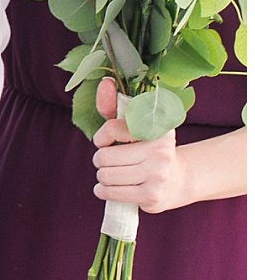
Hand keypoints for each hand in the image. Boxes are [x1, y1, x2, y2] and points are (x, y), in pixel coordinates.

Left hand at [91, 77, 197, 212]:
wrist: (179, 180)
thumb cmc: (147, 150)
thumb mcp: (134, 126)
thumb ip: (114, 106)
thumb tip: (105, 83)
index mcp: (157, 129)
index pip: (112, 129)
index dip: (102, 138)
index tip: (107, 142)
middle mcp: (161, 151)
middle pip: (103, 157)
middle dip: (101, 161)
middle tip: (112, 162)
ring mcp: (158, 175)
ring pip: (105, 176)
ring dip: (103, 177)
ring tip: (116, 175)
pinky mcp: (152, 196)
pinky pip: (110, 193)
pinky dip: (104, 191)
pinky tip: (112, 188)